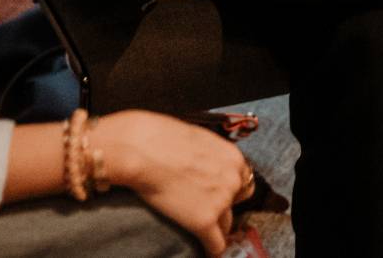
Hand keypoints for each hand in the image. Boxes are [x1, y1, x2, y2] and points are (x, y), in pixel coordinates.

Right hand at [94, 110, 250, 255]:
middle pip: (236, 203)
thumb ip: (208, 155)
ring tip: (201, 231)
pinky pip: (215, 245)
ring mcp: (220, 201)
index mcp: (232, 157)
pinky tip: (205, 253)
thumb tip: (203, 164)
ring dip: (214, 228)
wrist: (140, 149)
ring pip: (226, 225)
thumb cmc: (159, 137)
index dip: (229, 190)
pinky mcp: (203, 221)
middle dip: (223, 207)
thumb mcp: (196, 138)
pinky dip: (211, 251)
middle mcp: (232, 179)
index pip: (242, 180)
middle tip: (206, 210)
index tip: (219, 197)